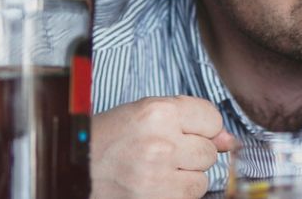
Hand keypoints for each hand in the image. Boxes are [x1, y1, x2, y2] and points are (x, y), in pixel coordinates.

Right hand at [90, 95, 235, 197]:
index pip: (212, 118)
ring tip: (156, 170)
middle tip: (161, 153)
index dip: (201, 127)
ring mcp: (159, 175)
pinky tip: (155, 185)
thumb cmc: (106, 140)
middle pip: (208, 150)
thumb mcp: (143, 116)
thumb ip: (188, 120)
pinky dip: (177, 194)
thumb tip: (229, 140)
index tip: (185, 132)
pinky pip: (189, 197)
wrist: (72, 171)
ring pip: (202, 178)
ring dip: (185, 177)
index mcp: (157, 112)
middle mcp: (161, 142)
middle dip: (191, 154)